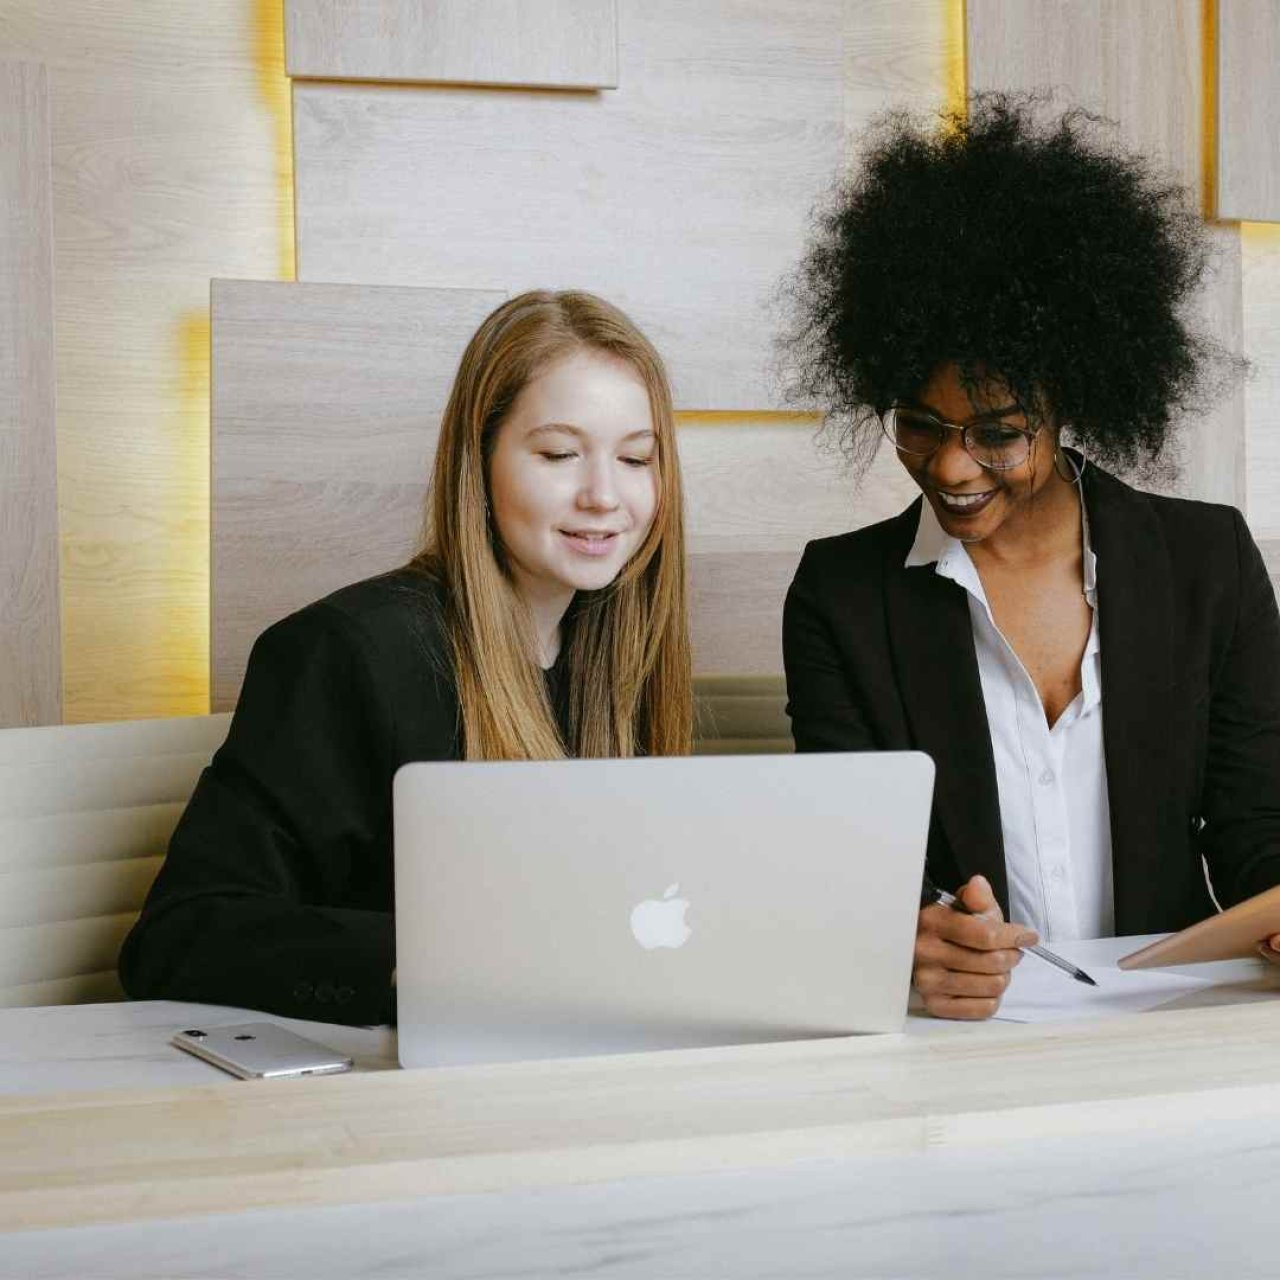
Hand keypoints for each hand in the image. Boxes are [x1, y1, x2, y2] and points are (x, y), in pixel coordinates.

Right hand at [913, 874, 1038, 1019]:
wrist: (926, 947)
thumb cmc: (951, 926)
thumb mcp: (965, 905)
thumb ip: (977, 896)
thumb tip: (978, 884)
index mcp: (932, 922)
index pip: (986, 935)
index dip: (1014, 936)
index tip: (1028, 936)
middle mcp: (925, 952)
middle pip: (993, 963)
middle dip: (1010, 956)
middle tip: (1010, 952)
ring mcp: (928, 981)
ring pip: (992, 986)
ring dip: (1002, 977)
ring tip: (994, 968)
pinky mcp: (935, 1004)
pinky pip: (983, 1008)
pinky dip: (992, 998)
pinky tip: (984, 985)